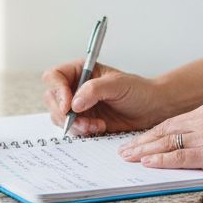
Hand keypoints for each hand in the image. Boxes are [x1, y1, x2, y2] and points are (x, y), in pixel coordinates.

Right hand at [41, 61, 168, 135]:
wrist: (151, 109)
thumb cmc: (138, 91)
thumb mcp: (117, 85)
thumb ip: (94, 90)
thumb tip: (74, 103)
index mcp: (80, 71)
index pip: (54, 76)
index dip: (57, 90)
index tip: (68, 105)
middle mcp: (75, 87)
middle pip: (52, 99)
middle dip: (64, 113)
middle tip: (82, 120)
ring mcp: (78, 106)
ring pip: (59, 116)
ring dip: (75, 124)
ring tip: (96, 125)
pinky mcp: (83, 121)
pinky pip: (71, 129)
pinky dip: (82, 131)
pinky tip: (99, 128)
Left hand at [117, 104, 202, 181]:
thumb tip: (189, 148)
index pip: (171, 123)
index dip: (151, 134)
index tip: (137, 141)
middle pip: (164, 131)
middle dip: (141, 142)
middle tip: (124, 150)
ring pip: (167, 143)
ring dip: (144, 151)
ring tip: (129, 158)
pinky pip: (179, 157)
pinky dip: (161, 160)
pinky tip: (148, 163)